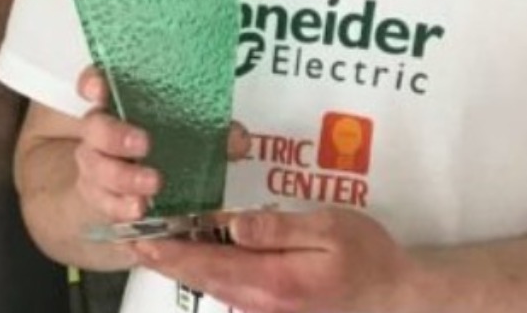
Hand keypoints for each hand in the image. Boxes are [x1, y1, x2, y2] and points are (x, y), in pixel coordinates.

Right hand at [72, 66, 251, 225]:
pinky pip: (102, 203)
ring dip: (124, 178)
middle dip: (115, 135)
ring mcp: (96, 165)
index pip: (95, 83)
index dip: (92, 82)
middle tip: (145, 144)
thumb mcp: (194, 134)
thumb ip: (215, 135)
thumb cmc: (167, 146)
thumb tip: (238, 140)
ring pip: (96, 168)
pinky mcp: (98, 197)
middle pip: (94, 128)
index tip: (100, 87)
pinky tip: (137, 211)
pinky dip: (120, 207)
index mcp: (120, 103)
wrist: (142, 187)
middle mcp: (101, 131)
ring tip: (151, 188)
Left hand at [134, 206, 414, 312]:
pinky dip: (208, 271)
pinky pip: (231, 289)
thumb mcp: (328, 230)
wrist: (394, 296)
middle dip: (167, 258)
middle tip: (132, 236)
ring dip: (184, 265)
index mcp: (270, 279)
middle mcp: (260, 301)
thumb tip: (233, 223)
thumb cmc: (366, 255)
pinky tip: (200, 253)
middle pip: (202, 278)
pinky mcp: (275, 306)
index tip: (141, 236)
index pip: (209, 264)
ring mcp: (266, 309)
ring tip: (155, 241)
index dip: (172, 250)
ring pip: (213, 285)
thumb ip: (278, 228)